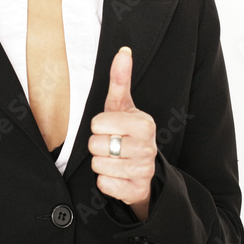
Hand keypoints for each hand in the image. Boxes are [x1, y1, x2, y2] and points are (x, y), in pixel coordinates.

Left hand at [88, 46, 156, 220]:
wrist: (144, 172)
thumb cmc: (128, 134)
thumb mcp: (123, 107)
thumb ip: (120, 80)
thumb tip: (124, 51)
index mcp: (144, 123)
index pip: (97, 123)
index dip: (98, 126)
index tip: (111, 129)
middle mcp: (147, 147)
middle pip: (95, 145)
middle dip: (97, 146)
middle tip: (112, 146)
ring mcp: (143, 170)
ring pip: (99, 165)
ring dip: (101, 164)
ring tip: (114, 160)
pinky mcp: (136, 191)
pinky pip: (105, 185)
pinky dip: (105, 182)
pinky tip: (117, 176)